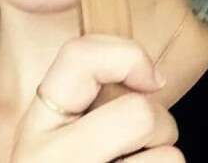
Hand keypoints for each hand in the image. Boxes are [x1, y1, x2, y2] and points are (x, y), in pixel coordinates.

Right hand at [10, 34, 184, 161]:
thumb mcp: (65, 137)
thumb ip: (93, 103)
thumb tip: (154, 78)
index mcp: (37, 125)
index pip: (79, 56)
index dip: (127, 55)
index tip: (149, 79)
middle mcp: (50, 159)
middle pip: (141, 113)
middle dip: (161, 126)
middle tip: (143, 147)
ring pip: (170, 158)